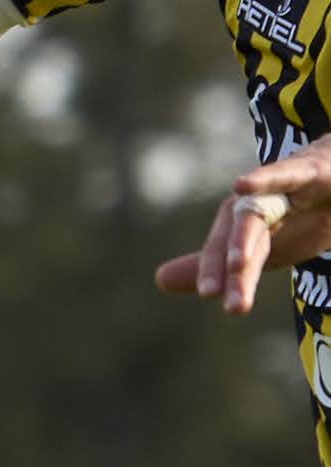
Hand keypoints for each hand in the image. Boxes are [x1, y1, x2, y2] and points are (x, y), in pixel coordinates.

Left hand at [153, 146, 330, 312]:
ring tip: (236, 263)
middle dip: (234, 267)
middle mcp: (253, 203)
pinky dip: (266, 178)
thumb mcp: (265, 249)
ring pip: (257, 214)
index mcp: (245, 224)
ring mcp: (280, 186)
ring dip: (246, 238)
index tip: (208, 294)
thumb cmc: (302, 213)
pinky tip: (241, 184)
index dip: (214, 270)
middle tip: (221, 296)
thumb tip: (158, 280)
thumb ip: (220, 266)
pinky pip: (286, 174)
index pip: (225, 252)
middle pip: (240, 237)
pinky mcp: (309, 170)